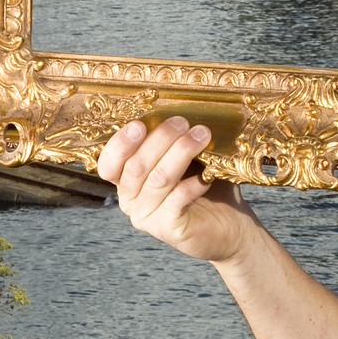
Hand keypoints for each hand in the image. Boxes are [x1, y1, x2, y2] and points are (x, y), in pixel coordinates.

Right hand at [97, 116, 252, 263]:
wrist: (229, 224)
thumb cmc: (204, 184)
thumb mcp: (184, 157)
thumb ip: (171, 140)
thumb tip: (175, 110)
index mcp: (126, 180)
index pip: (108, 164)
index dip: (120, 143)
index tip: (140, 124)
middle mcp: (129, 200)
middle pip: (136, 166)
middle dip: (160, 139)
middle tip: (183, 122)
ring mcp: (146, 216)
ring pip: (158, 179)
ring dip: (180, 153)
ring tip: (202, 135)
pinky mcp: (167, 229)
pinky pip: (177, 199)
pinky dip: (194, 183)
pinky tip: (209, 174)